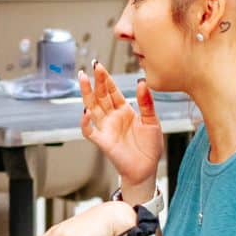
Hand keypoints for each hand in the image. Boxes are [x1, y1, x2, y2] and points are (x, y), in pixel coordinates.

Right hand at [80, 64, 163, 194]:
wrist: (147, 169)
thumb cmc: (149, 148)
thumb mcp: (152, 121)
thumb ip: (147, 103)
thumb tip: (141, 83)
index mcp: (124, 111)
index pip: (112, 91)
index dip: (106, 79)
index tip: (100, 67)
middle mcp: (113, 118)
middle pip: (101, 96)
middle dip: (97, 81)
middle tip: (93, 66)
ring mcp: (106, 128)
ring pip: (92, 108)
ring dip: (87, 94)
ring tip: (83, 80)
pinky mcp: (103, 141)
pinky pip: (89, 131)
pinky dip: (85, 123)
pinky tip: (86, 112)